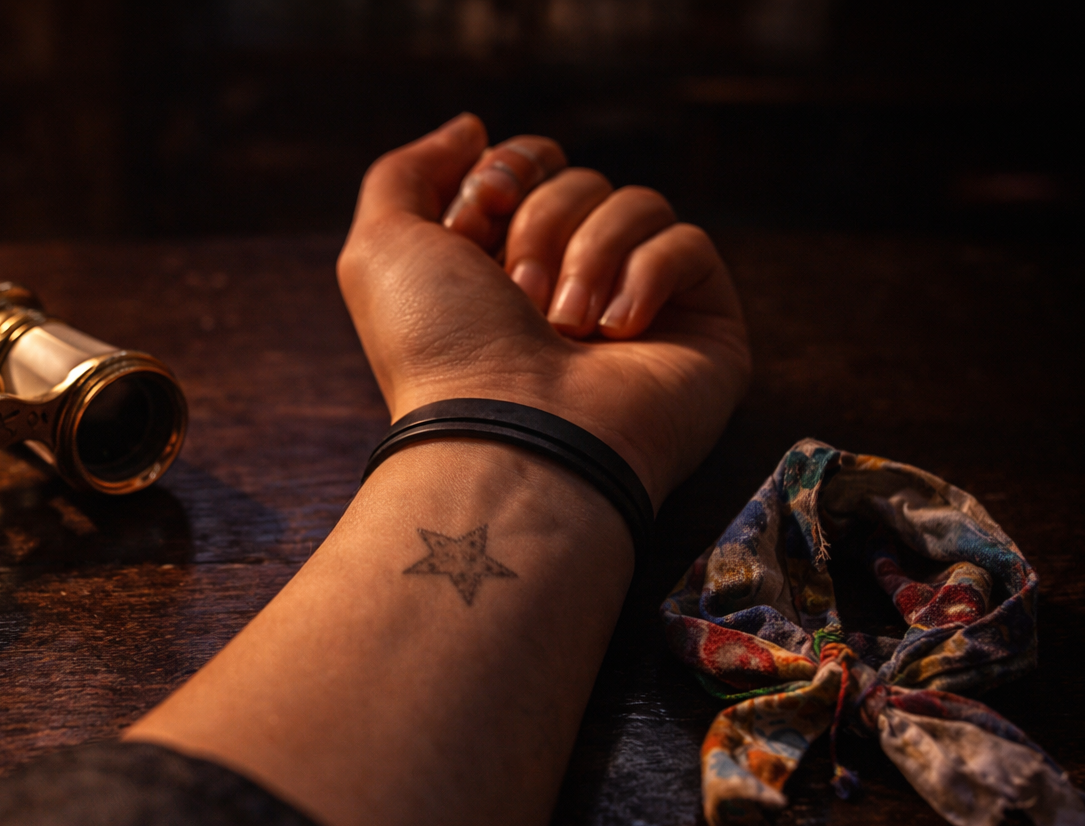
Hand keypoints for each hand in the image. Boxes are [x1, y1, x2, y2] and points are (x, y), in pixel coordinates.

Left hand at [336, 113, 750, 507]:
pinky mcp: (701, 329)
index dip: (507, 169)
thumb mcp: (383, 246)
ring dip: (588, 254)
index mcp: (501, 266)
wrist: (508, 437)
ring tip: (563, 325)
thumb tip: (471, 128)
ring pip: (636, 203)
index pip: (531, 163)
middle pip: (580, 178)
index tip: (478, 212)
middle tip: (516, 292)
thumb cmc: (440, 349)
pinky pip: (689, 244)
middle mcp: (570, 285)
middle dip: (541, 221)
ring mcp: (639, 307)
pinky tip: (615, 331)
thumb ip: (406, 173)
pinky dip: (647, 275)